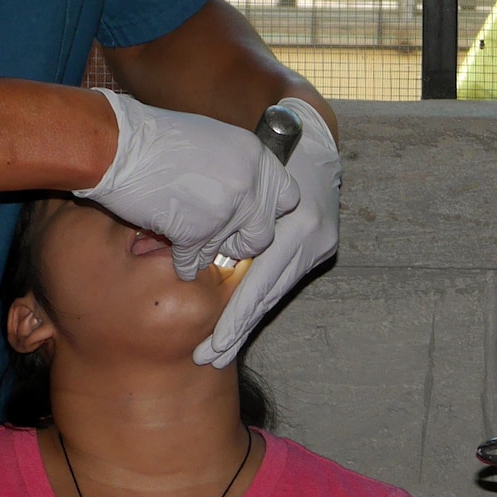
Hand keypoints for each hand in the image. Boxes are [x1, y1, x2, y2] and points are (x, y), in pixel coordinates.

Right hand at [78, 91, 297, 279]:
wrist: (121, 145)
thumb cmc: (159, 139)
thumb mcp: (215, 140)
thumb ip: (239, 168)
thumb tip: (249, 196)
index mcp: (256, 156)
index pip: (288, 198)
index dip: (267, 212)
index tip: (250, 216)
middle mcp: (249, 183)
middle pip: (264, 234)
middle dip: (242, 241)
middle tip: (223, 237)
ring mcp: (226, 210)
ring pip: (228, 251)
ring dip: (208, 250)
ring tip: (192, 242)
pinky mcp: (198, 232)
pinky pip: (196, 262)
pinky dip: (184, 263)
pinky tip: (176, 255)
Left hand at [195, 100, 339, 367]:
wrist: (309, 136)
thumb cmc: (262, 153)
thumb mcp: (238, 180)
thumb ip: (217, 221)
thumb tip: (176, 256)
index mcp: (295, 225)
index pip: (259, 284)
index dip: (234, 319)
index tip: (211, 347)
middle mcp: (312, 237)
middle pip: (267, 296)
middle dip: (236, 330)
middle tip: (208, 360)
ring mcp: (320, 242)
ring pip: (275, 292)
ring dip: (246, 321)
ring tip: (218, 351)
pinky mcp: (321, 244)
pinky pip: (282, 278)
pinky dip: (259, 299)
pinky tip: (239, 321)